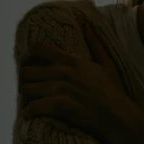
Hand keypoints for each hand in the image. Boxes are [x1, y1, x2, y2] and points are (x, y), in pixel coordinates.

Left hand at [16, 22, 143, 143]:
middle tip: (29, 90)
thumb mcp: (107, 64)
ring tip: (30, 103)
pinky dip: (28, 112)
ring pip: (26, 90)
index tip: (25, 64)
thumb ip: (95, 44)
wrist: (118, 117)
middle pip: (26, 72)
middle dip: (25, 81)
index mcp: (71, 60)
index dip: (26, 56)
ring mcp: (60, 89)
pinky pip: (32, 107)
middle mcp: (62, 72)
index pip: (38, 48)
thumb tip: (88, 26)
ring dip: (26, 98)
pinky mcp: (60, 106)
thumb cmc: (113, 92)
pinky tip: (31, 114)